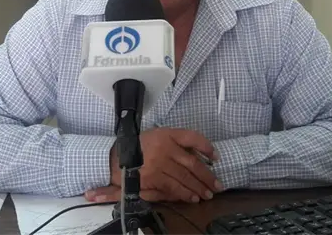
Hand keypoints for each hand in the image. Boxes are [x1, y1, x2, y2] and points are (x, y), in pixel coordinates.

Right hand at [87, 128, 222, 202]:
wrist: (114, 158)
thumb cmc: (138, 147)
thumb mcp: (156, 136)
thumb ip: (175, 144)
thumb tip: (200, 155)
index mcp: (166, 134)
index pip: (192, 137)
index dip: (206, 147)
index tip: (216, 156)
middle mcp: (165, 148)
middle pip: (192, 163)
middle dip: (207, 176)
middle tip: (217, 185)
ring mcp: (159, 164)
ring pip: (185, 177)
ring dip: (199, 187)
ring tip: (208, 194)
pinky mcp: (153, 178)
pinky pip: (173, 187)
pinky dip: (185, 194)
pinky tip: (193, 198)